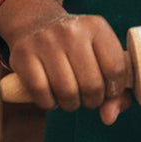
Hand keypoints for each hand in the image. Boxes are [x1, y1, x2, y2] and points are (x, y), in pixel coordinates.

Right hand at [0, 0, 132, 123]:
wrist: (36, 24)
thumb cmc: (75, 47)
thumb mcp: (99, 54)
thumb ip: (114, 89)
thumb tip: (109, 117)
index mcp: (96, 26)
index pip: (116, 68)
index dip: (114, 90)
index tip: (107, 91)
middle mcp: (72, 31)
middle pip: (92, 85)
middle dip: (92, 101)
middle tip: (87, 97)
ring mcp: (46, 41)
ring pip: (67, 93)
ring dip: (71, 105)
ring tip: (71, 96)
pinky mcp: (24, 55)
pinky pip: (42, 95)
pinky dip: (50, 104)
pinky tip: (52, 95)